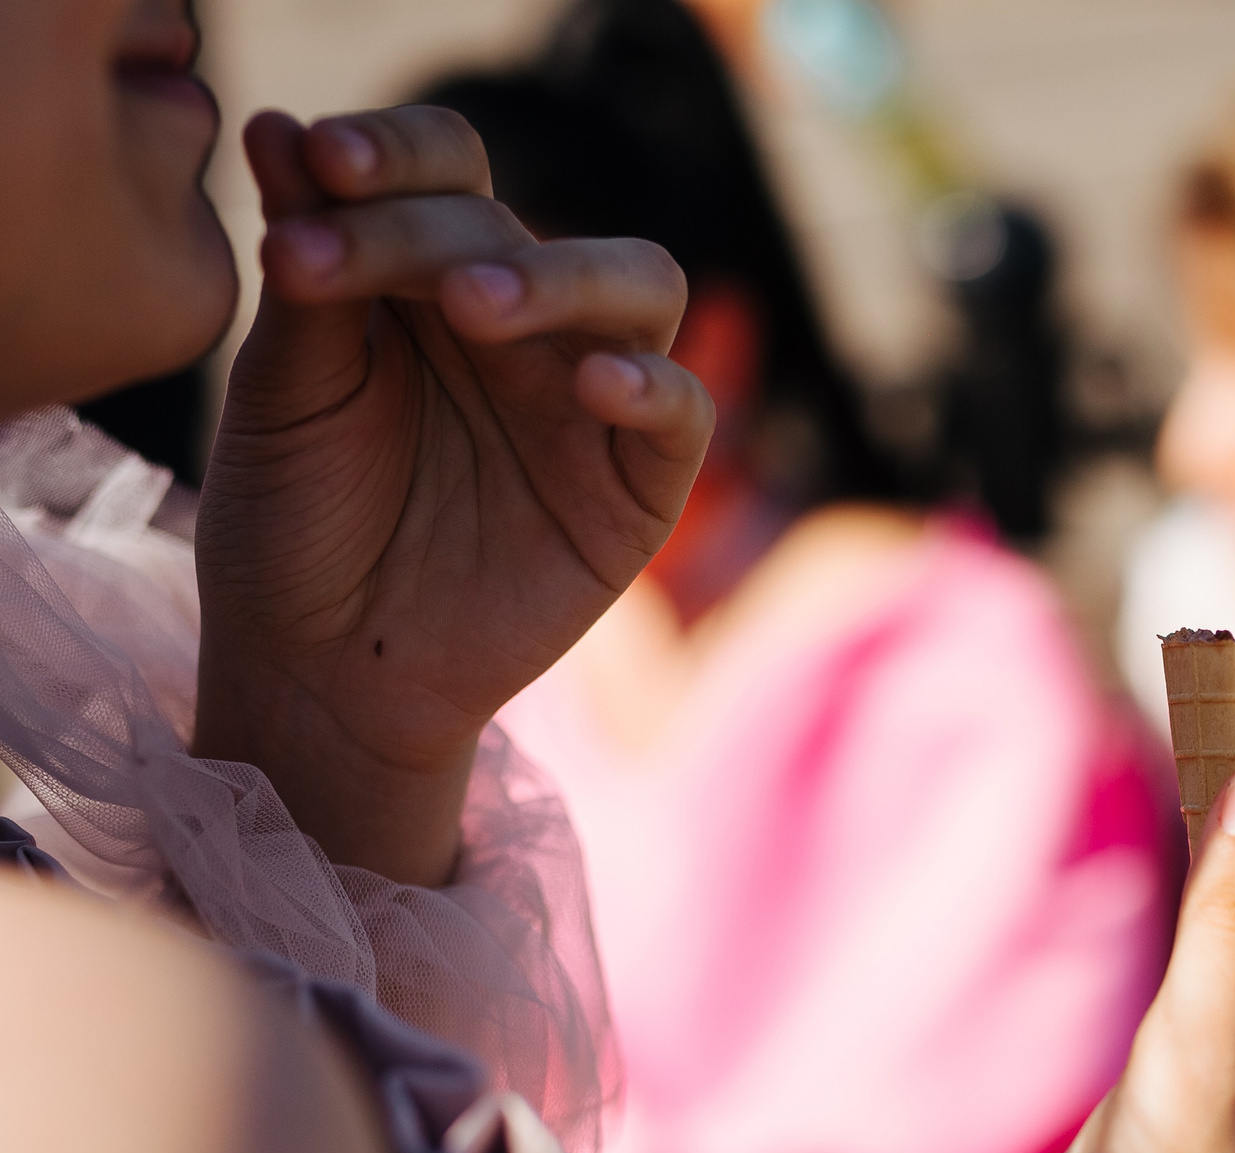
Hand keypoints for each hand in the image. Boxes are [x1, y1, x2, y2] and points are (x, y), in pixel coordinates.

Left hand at [194, 106, 711, 884]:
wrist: (324, 672)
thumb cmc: (294, 528)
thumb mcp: (284, 393)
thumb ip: (309, 272)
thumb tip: (282, 129)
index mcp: (428, 281)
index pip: (446, 176)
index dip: (398, 152)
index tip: (322, 162)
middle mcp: (523, 326)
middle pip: (525, 227)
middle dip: (433, 231)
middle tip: (348, 257)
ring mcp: (589, 401)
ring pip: (639, 287)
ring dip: (564, 278)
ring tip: (474, 307)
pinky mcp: (640, 486)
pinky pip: (683, 413)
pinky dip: (652, 385)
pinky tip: (594, 384)